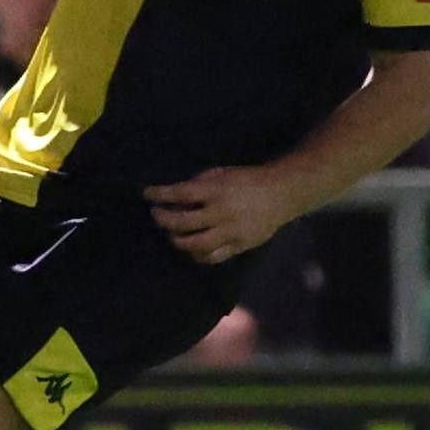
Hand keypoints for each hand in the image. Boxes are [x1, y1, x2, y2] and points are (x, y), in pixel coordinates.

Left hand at [144, 166, 301, 264]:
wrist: (283, 194)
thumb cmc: (248, 180)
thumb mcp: (223, 173)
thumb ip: (200, 184)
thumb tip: (174, 197)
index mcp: (217, 190)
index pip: (181, 194)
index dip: (160, 195)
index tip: (147, 194)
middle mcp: (222, 212)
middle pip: (182, 223)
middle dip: (163, 219)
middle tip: (156, 214)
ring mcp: (231, 232)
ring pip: (195, 245)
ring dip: (177, 240)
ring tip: (172, 233)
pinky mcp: (240, 246)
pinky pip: (213, 256)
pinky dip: (197, 255)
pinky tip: (190, 248)